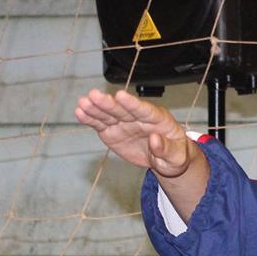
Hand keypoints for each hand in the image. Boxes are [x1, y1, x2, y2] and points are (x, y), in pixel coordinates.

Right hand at [75, 88, 192, 177]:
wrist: (166, 160)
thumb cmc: (175, 155)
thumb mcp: (177, 156)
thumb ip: (166, 148)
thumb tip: (155, 140)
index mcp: (158, 119)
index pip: (144, 110)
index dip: (132, 103)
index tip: (121, 95)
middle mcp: (138, 118)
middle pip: (122, 110)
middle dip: (108, 103)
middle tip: (95, 95)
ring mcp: (124, 123)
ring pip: (108, 114)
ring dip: (95, 108)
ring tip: (83, 102)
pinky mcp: (113, 131)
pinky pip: (100, 124)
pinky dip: (90, 118)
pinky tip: (80, 112)